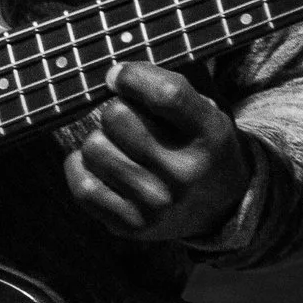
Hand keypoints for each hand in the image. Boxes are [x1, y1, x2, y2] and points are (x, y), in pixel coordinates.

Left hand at [63, 61, 251, 244]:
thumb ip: (166, 87)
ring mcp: (158, 204)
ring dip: (99, 141)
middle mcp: (186, 173)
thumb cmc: (199, 144)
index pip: (167, 94)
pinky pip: (84, 186)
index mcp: (210, 135)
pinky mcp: (133, 226)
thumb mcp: (204, 110)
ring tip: (117, 147)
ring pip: (94, 149)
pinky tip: (98, 165)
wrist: (221, 207)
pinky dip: (81, 168)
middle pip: (117, 117)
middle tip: (126, 121)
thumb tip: (111, 77)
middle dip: (115, 111)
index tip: (118, 77)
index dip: (132, 76)